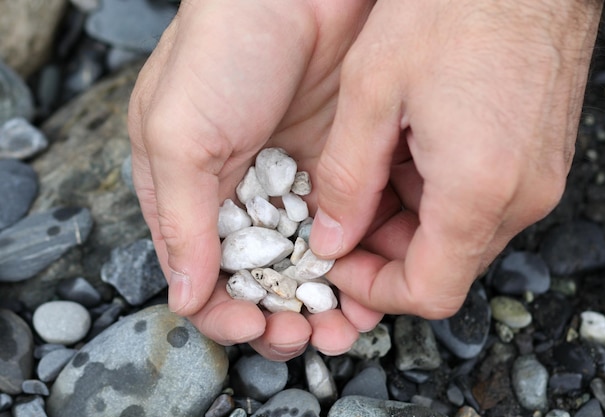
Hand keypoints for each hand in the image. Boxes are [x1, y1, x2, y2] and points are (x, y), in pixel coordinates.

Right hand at [128, 0, 381, 359]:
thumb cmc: (224, 48)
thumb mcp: (178, 131)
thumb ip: (181, 218)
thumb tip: (185, 297)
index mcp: (191, 192)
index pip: (203, 272)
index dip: (225, 309)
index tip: (254, 324)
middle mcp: (243, 195)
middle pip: (261, 278)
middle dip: (282, 316)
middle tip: (306, 337)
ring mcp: (295, 185)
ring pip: (309, 266)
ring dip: (324, 304)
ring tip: (343, 328)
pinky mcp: (343, 171)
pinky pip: (350, 234)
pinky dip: (358, 267)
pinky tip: (369, 290)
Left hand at [309, 0, 602, 318]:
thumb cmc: (453, 5)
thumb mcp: (372, 92)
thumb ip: (347, 179)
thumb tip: (333, 239)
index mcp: (478, 188)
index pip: (429, 291)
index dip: (375, 291)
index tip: (340, 266)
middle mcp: (522, 195)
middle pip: (445, 267)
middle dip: (386, 252)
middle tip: (346, 213)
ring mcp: (537, 178)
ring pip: (461, 237)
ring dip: (409, 221)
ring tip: (375, 170)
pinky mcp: (539, 159)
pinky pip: (481, 204)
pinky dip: (437, 197)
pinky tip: (410, 152)